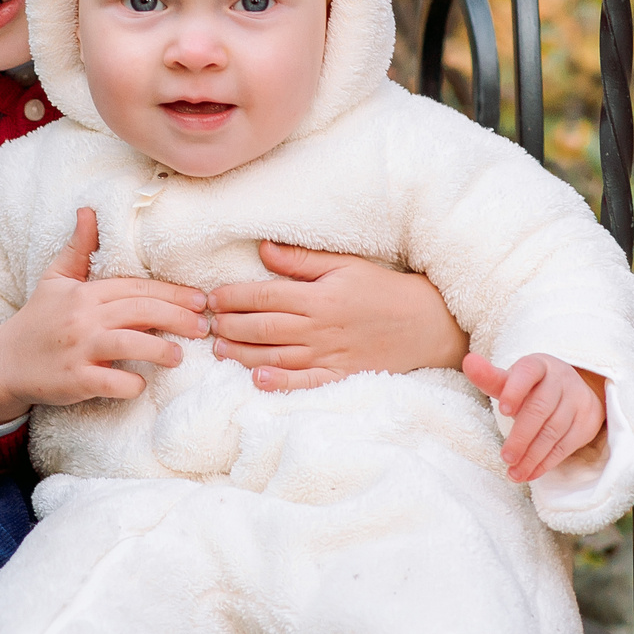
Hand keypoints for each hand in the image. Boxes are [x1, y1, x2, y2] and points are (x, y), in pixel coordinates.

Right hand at [0, 208, 208, 425]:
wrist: (3, 363)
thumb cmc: (37, 321)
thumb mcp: (55, 280)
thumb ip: (78, 248)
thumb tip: (88, 210)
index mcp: (84, 293)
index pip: (136, 288)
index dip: (171, 293)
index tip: (198, 299)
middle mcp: (83, 318)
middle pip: (140, 311)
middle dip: (177, 317)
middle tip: (202, 326)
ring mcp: (79, 350)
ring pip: (130, 345)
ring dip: (161, 350)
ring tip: (179, 355)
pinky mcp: (75, 381)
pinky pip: (113, 382)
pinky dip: (131, 384)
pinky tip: (142, 383)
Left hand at [204, 243, 468, 391]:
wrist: (426, 324)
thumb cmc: (383, 290)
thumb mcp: (345, 265)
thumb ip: (302, 261)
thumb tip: (263, 251)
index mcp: (319, 297)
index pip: (265, 296)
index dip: (234, 297)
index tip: (212, 297)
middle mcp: (320, 328)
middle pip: (263, 328)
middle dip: (230, 324)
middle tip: (208, 323)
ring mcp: (330, 355)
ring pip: (275, 356)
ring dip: (242, 353)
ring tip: (219, 348)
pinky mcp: (340, 376)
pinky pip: (305, 383)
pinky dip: (279, 382)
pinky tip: (257, 379)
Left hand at [463, 353, 607, 482]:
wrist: (574, 390)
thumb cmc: (533, 387)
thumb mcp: (511, 381)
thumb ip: (489, 377)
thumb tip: (469, 362)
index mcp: (538, 365)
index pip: (527, 372)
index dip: (515, 390)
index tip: (503, 411)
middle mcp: (560, 379)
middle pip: (540, 408)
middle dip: (522, 436)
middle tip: (506, 457)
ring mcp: (577, 400)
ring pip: (554, 430)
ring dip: (533, 455)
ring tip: (514, 472)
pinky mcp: (587, 421)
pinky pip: (566, 445)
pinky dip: (547, 462)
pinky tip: (531, 473)